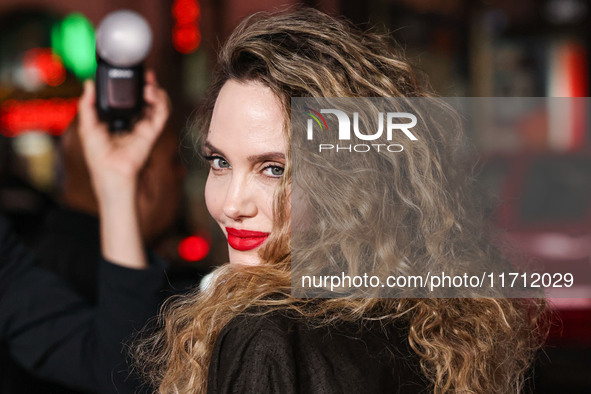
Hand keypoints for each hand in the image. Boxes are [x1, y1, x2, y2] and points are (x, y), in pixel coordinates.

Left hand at [77, 71, 169, 268]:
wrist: (110, 172)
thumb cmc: (98, 156)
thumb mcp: (87, 125)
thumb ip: (87, 105)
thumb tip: (88, 84)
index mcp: (120, 120)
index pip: (130, 99)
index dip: (132, 85)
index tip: (130, 73)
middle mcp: (135, 122)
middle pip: (146, 98)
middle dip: (148, 84)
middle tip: (145, 73)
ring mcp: (146, 127)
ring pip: (157, 104)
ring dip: (156, 91)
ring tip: (149, 83)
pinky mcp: (153, 132)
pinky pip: (162, 114)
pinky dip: (161, 102)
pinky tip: (152, 94)